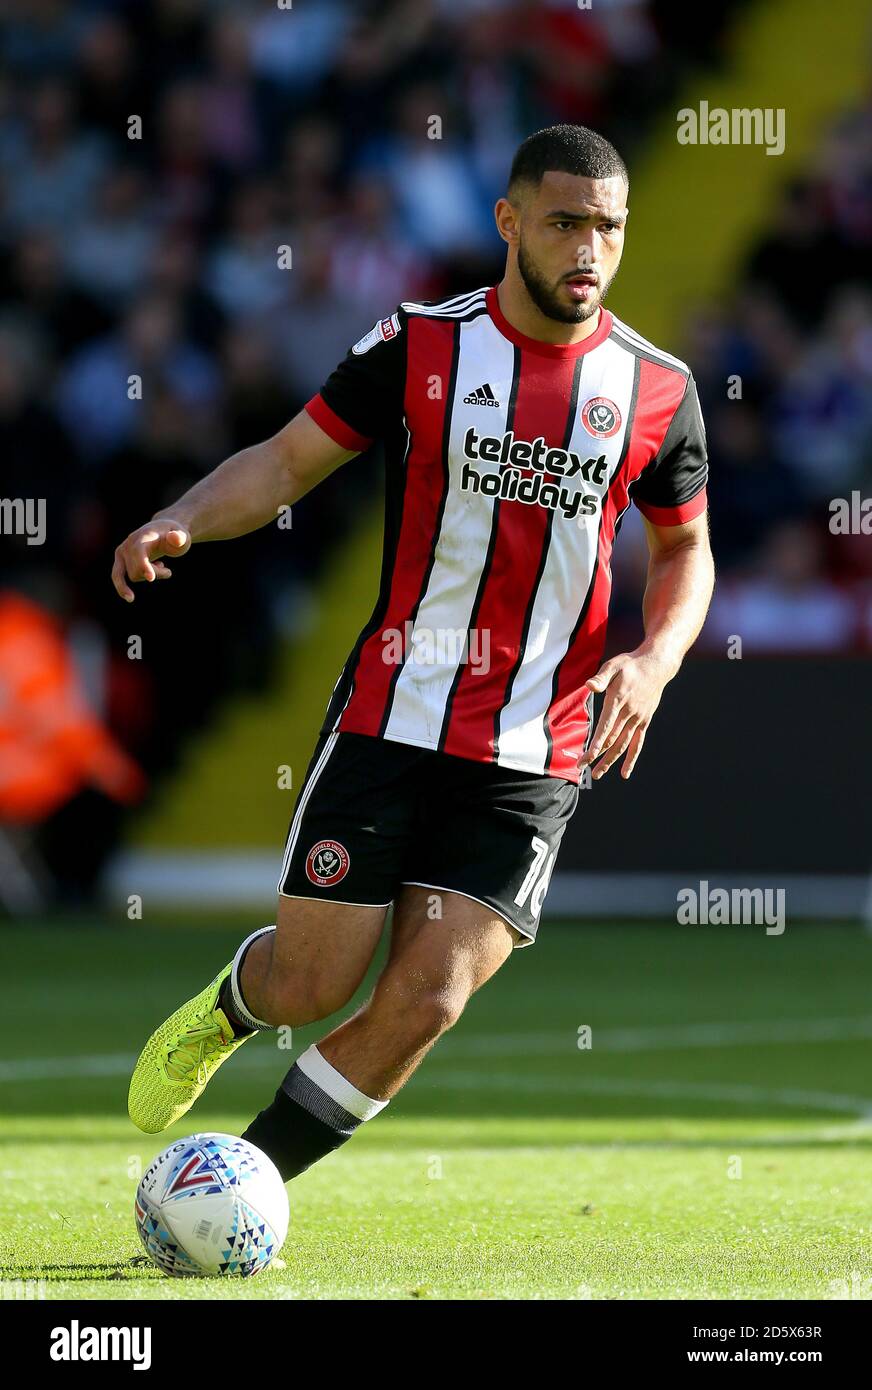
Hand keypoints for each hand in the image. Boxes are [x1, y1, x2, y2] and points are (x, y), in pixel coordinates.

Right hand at [111, 519, 191, 601]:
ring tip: (160, 565)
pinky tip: (133, 595)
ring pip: (133, 575)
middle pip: (138, 568)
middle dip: (156, 573)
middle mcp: (129, 543)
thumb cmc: (174, 535)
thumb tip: (175, 538)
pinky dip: (123, 588)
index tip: (151, 578)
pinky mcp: (120, 560)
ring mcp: (122, 552)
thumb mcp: (183, 536)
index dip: (144, 565)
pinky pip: (117, 577)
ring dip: (150, 576)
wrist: (161, 531)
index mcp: (143, 536)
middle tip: (168, 570)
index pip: (139, 552)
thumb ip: (180, 538)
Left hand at [579, 647, 675, 780]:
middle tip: (583, 768)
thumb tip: (590, 686)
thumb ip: (602, 678)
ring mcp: (638, 718)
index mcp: (619, 699)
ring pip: (623, 744)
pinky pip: (638, 743)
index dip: (596, 744)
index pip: (606, 726)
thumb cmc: (630, 665)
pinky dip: (631, 759)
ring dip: (610, 760)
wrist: (656, 665)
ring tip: (597, 774)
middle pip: (612, 739)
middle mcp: (629, 712)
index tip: (587, 757)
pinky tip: (624, 773)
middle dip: (597, 755)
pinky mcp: (644, 721)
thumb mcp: (614, 665)